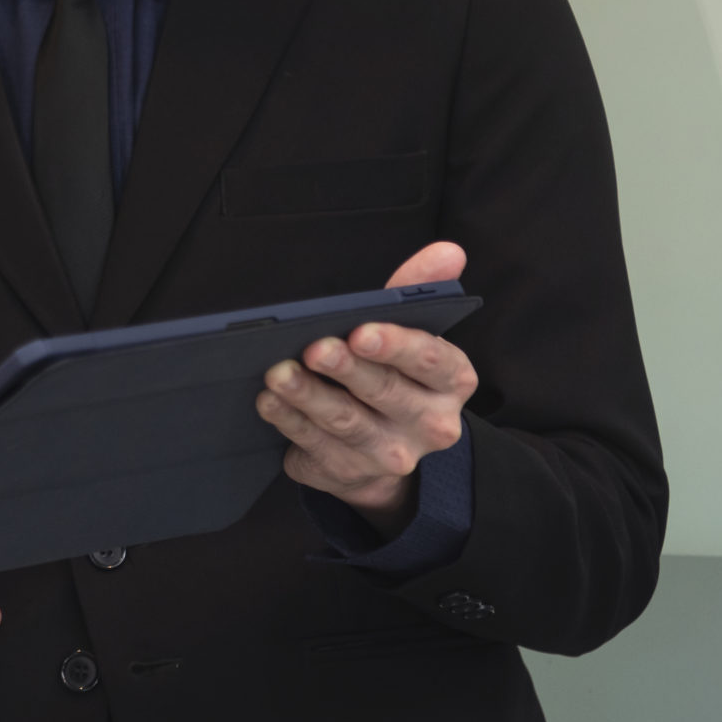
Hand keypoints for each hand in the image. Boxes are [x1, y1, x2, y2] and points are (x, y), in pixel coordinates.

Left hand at [255, 241, 478, 533]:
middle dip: (346, 369)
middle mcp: (431, 424)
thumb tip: (448, 249)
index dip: (397, 346)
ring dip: (308, 396)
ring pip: (346, 422)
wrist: (385, 450)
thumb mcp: (408, 332)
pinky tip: (269, 401)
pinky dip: (289, 421)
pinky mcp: (349, 472)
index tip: (361, 331)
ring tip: (277, 373)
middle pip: (386, 392)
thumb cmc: (392, 372)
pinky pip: (315, 445)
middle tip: (314, 347)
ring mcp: (391, 454)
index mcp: (452, 381)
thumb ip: (419, 289)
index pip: (433, 360)